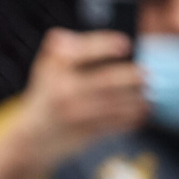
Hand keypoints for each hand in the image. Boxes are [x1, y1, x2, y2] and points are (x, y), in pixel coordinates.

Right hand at [18, 27, 148, 165]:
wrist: (30, 141)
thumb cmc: (44, 100)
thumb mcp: (44, 72)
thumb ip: (60, 50)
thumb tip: (73, 36)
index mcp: (54, 72)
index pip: (79, 52)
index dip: (104, 45)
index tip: (125, 44)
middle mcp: (64, 92)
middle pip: (105, 80)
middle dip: (130, 76)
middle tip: (146, 73)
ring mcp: (75, 114)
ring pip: (114, 104)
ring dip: (136, 98)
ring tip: (147, 93)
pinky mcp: (85, 133)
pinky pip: (115, 123)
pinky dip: (132, 117)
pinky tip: (141, 111)